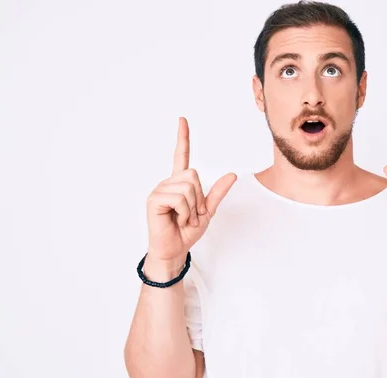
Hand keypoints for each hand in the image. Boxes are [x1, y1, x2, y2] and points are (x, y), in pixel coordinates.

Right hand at [146, 117, 235, 262]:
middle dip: (198, 198)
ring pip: (188, 186)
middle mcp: (168, 182)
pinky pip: (179, 198)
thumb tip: (232, 175)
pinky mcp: (154, 199)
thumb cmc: (186, 231)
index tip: (182, 120)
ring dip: (191, 208)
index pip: (181, 156)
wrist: (175, 249)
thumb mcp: (207, 211)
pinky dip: (184, 212)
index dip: (183, 138)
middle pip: (194, 174)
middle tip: (190, 214)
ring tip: (182, 218)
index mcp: (180, 183)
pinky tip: (175, 219)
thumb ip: (218, 193)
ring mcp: (160, 189)